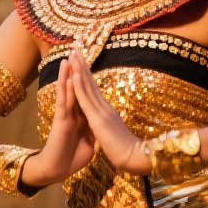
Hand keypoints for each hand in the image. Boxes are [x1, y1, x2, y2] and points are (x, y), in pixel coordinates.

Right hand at [21, 58, 96, 187]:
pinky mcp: (61, 122)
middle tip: (76, 51)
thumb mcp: (90, 142)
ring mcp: (65, 116)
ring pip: (67, 90)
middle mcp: (72, 113)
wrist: (58, 170)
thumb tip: (101, 126)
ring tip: (68, 57)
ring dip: (67, 74)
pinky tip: (69, 77)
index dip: (86, 78)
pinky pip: (65, 103)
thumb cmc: (71, 159)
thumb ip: (93, 131)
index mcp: (80, 117)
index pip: (84, 93)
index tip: (88, 63)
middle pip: (75, 87)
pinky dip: (66, 90)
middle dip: (76, 69)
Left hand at [63, 49, 150, 173]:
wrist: (135, 158)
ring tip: (73, 54)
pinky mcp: (98, 119)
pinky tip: (74, 74)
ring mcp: (102, 111)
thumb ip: (111, 126)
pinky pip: (86, 100)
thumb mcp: (116, 134)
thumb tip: (109, 124)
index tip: (80, 62)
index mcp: (108, 112)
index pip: (94, 90)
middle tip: (75, 49)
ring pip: (88, 86)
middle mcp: (105, 107)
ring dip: (79, 69)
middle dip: (82, 65)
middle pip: (91, 83)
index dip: (87, 75)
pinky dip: (79, 86)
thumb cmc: (127, 151)